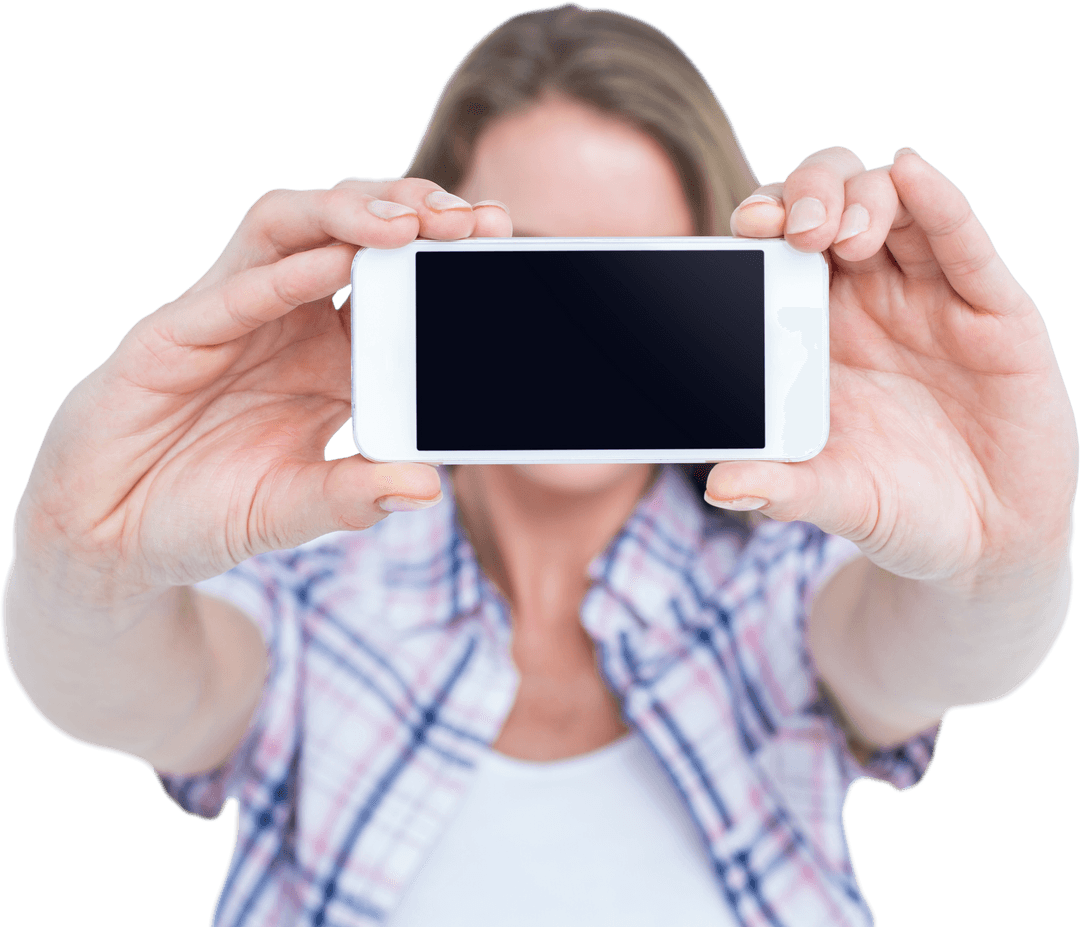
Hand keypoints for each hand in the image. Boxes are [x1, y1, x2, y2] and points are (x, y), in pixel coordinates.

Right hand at [17, 179, 511, 600]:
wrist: (110, 536)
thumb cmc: (205, 512)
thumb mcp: (293, 510)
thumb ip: (354, 497)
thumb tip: (430, 486)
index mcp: (326, 357)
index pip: (393, 285)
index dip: (443, 262)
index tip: (499, 249)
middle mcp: (284, 321)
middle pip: (352, 235)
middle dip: (414, 215)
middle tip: (478, 221)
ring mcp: (230, 318)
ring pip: (291, 228)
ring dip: (353, 215)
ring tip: (413, 224)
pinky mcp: (174, 333)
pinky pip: (232, 290)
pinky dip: (285, 274)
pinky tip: (335, 262)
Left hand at [709, 147, 1076, 592]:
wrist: (982, 542)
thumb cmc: (896, 508)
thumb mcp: (833, 498)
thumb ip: (780, 489)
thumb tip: (719, 487)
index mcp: (814, 329)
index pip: (780, 248)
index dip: (764, 223)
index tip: (744, 229)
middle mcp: (868, 299)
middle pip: (832, 203)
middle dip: (808, 195)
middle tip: (795, 232)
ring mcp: (930, 297)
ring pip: (895, 205)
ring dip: (862, 197)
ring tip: (841, 235)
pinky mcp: (992, 310)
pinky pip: (963, 243)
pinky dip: (938, 201)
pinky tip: (912, 173)